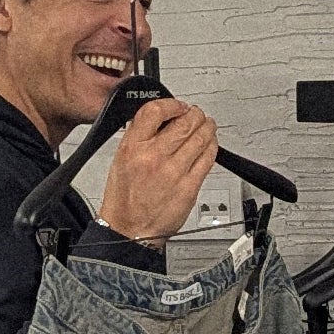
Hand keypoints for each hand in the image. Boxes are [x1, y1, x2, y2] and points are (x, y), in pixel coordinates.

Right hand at [97, 96, 220, 245]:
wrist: (129, 229)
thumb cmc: (124, 198)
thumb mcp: (121, 159)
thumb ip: (140, 137)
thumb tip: (163, 119)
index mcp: (132, 147)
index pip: (155, 111)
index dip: (172, 104)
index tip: (179, 106)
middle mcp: (153, 157)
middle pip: (184, 122)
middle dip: (195, 114)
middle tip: (197, 115)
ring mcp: (173, 172)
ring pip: (200, 138)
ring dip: (207, 127)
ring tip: (207, 126)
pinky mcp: (189, 187)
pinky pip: (208, 159)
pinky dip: (212, 147)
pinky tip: (210, 144)